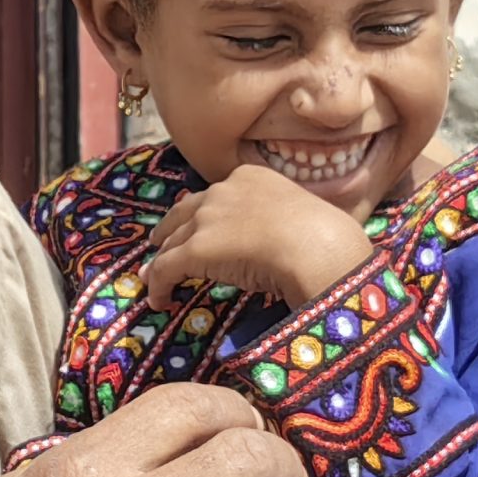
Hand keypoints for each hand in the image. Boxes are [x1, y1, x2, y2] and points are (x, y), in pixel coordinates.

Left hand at [144, 165, 375, 309]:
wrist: (315, 246)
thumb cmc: (321, 236)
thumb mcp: (299, 214)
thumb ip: (281, 220)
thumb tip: (287, 240)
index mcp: (250, 176)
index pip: (215, 195)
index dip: (200, 213)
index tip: (195, 225)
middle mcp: (222, 191)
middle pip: (185, 213)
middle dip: (170, 230)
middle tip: (161, 244)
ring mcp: (205, 219)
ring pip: (172, 241)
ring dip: (162, 261)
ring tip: (155, 278)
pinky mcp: (194, 249)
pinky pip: (165, 268)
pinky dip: (158, 284)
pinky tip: (159, 300)